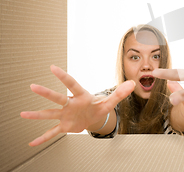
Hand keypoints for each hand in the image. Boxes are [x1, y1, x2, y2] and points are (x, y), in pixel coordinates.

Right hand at [20, 65, 134, 146]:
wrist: (93, 118)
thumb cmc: (98, 107)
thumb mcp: (110, 102)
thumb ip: (120, 93)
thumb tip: (132, 84)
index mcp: (81, 96)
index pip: (72, 85)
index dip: (64, 77)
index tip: (53, 67)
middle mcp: (70, 104)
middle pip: (57, 98)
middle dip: (46, 93)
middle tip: (33, 86)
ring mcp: (65, 115)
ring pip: (50, 114)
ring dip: (37, 115)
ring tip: (23, 114)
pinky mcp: (64, 126)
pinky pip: (52, 133)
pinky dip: (43, 138)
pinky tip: (32, 143)